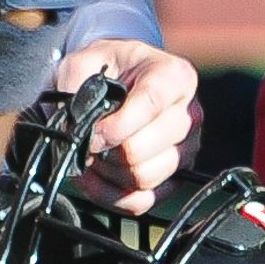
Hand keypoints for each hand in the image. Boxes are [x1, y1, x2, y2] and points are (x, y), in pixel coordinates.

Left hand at [56, 37, 202, 207]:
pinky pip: (142, 201)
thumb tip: (77, 130)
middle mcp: (188, 113)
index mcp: (174, 76)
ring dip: (107, 172)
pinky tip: (99, 176)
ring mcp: (186, 148)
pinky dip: (112, 195)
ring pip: (143, 177)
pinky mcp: (175, 177)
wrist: (112, 83)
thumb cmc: (103, 70)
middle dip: (106, 152)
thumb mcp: (82, 62)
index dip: (115, 125)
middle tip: (88, 143)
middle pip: (144, 149)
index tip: (92, 132)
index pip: (151, 104)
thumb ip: (75, 87)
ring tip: (93, 155)